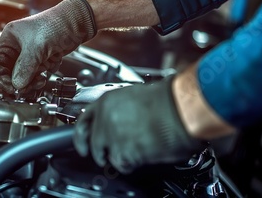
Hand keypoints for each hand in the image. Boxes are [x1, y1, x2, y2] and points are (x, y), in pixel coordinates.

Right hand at [0, 0, 96, 93]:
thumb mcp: (36, 48)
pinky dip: (45, 72)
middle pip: (10, 72)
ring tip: (43, 74)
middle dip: (21, 80)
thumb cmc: (56, 25)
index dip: (1, 77)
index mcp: (9, 38)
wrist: (78, 23)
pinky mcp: (42, 58)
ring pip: (25, 75)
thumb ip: (24, 68)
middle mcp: (17, 46)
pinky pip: (38, 73)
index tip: (11, 88)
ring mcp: (30, 53)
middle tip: (30, 86)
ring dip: (34, 78)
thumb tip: (17, 85)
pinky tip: (52, 62)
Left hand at [73, 76, 206, 173]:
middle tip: (109, 154)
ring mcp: (112, 136)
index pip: (84, 121)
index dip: (82, 135)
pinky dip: (131, 163)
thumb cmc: (166, 100)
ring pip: (108, 156)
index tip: (82, 144)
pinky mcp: (124, 152)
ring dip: (119, 157)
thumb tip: (114, 120)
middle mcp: (105, 119)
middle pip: (94, 143)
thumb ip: (117, 110)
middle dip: (101, 151)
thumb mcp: (133, 97)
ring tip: (136, 149)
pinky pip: (122, 164)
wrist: (179, 110)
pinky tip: (141, 154)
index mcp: (106, 102)